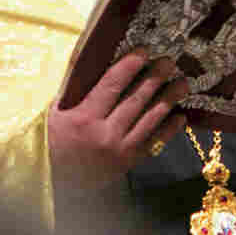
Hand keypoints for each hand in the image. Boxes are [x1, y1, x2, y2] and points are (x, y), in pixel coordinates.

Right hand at [49, 50, 188, 193]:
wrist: (55, 183)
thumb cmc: (53, 142)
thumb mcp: (56, 112)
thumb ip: (75, 88)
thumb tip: (91, 57)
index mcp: (83, 118)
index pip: (111, 85)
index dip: (129, 65)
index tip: (143, 50)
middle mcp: (104, 134)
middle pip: (136, 100)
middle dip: (155, 78)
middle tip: (170, 62)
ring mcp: (119, 151)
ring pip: (149, 121)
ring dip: (168, 100)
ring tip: (182, 84)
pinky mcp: (128, 163)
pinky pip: (154, 143)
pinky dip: (169, 130)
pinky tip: (180, 116)